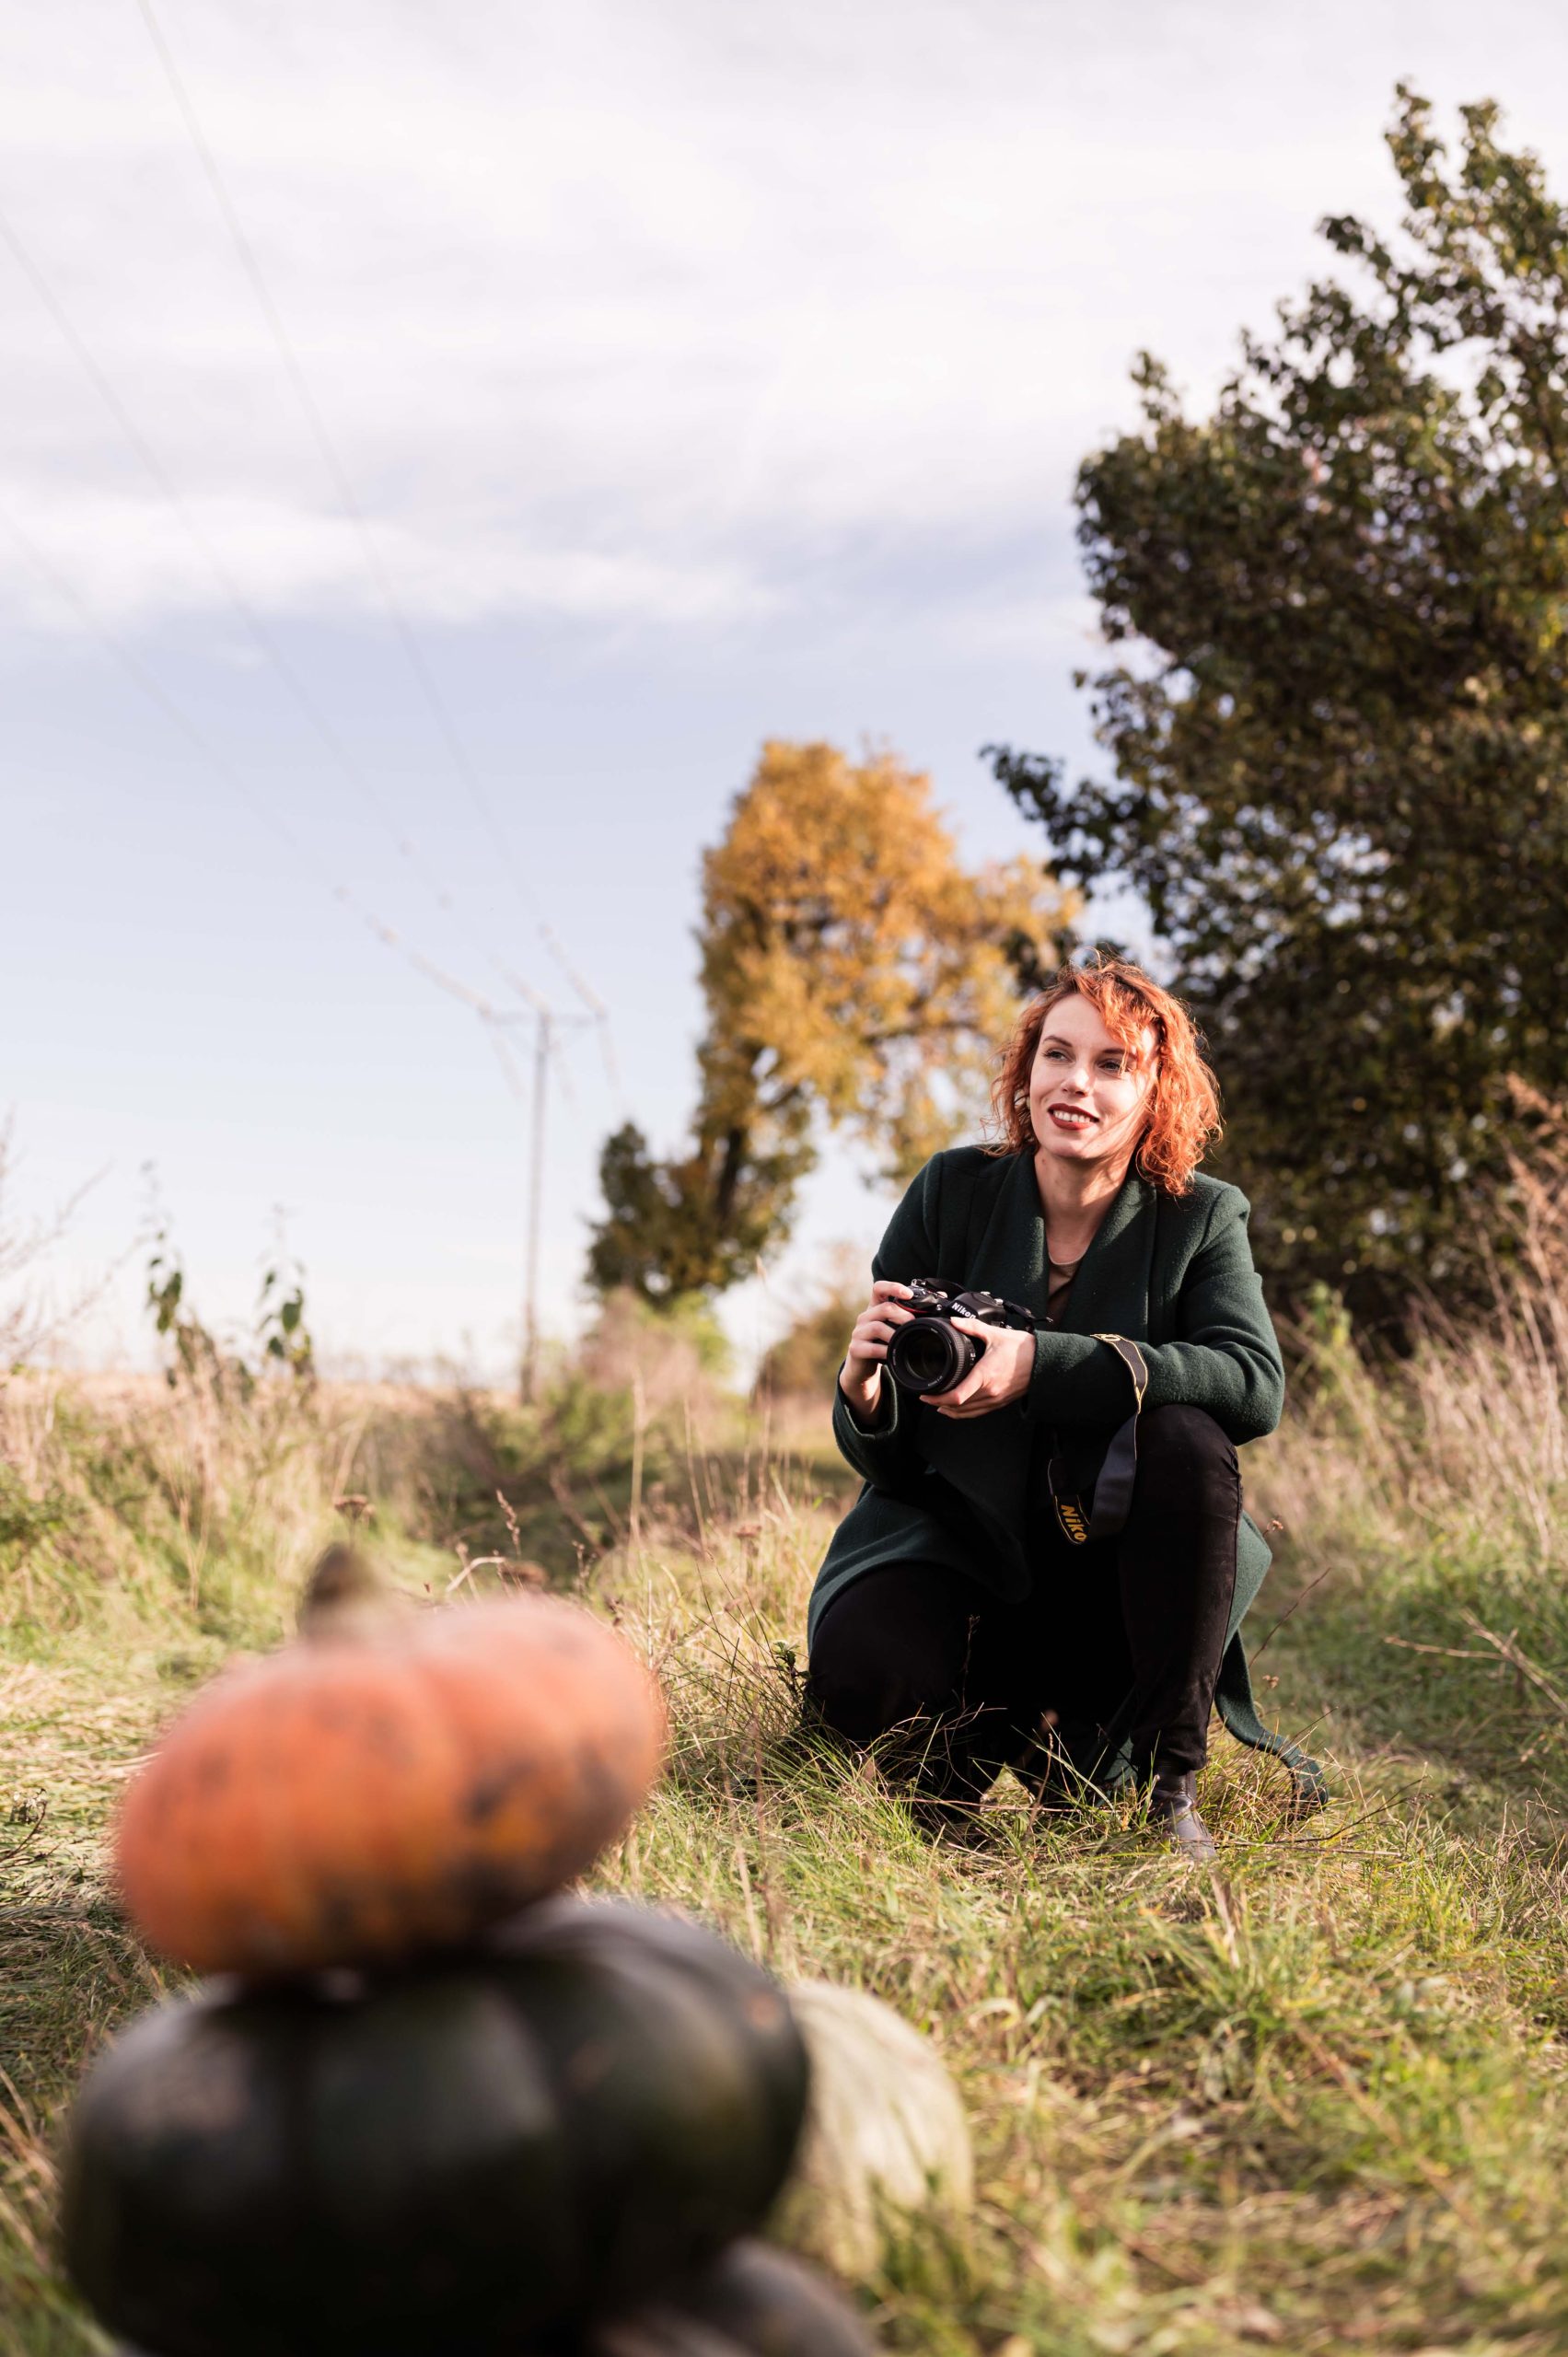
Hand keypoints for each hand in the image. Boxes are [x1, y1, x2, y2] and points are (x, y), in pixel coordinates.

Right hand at [838, 1281, 914, 1420]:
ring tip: (905, 1340)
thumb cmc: (883, 1343)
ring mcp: (858, 1332)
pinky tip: (893, 1354)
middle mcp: (865, 1316)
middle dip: (903, 1315)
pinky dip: (886, 1351)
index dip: (893, 1287)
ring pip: (877, 1327)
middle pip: (884, 1308)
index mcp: (875, 1307)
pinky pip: (873, 1348)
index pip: (879, 1288)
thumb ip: (911, 1312)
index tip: (909, 1294)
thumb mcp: (895, 1326)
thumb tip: (941, 1295)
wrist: (862, 1367)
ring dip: (895, 1334)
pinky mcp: (856, 1349)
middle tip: (914, 1324)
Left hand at [924, 1319, 1034, 1418]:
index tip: (926, 1395)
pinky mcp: (1001, 1402)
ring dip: (950, 1411)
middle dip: (939, 1403)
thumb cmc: (1023, 1349)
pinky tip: (957, 1409)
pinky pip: (978, 1412)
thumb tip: (955, 1321)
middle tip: (927, 1396)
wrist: (1045, 1362)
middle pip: (958, 1407)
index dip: (937, 1399)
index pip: (956, 1397)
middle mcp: (989, 1392)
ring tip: (938, 1404)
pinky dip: (964, 1413)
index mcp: (985, 1376)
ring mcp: (996, 1399)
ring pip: (967, 1413)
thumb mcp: (995, 1334)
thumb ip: (972, 1327)